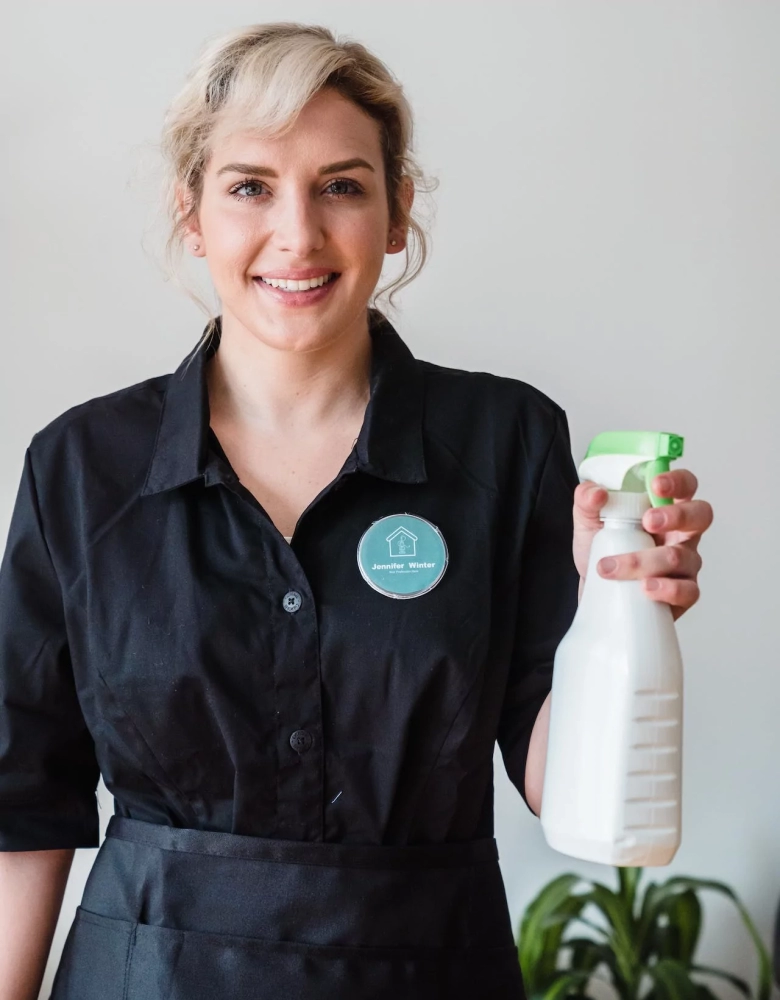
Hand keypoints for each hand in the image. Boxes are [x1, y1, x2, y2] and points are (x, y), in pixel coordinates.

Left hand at [572, 470, 713, 621]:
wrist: (596, 590)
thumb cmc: (603, 550)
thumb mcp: (588, 521)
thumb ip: (587, 500)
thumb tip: (597, 493)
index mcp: (666, 508)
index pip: (686, 485)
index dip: (678, 481)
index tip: (656, 484)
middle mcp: (682, 533)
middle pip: (701, 515)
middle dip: (677, 515)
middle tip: (648, 522)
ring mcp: (686, 563)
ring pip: (681, 557)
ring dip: (644, 561)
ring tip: (612, 567)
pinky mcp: (683, 592)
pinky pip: (688, 591)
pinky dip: (666, 589)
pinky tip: (645, 588)